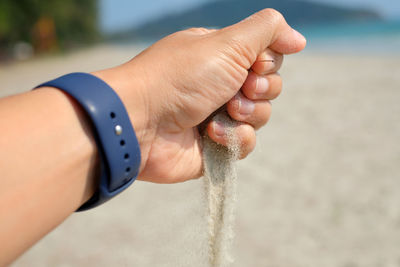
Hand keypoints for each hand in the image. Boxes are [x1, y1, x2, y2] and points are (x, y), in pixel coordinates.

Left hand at [93, 9, 305, 182]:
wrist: (141, 121)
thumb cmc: (180, 76)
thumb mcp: (227, 42)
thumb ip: (267, 31)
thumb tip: (299, 39)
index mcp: (221, 55)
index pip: (266, 57)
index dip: (267, 63)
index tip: (252, 64)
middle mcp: (220, 83)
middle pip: (268, 86)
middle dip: (259, 88)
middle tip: (238, 89)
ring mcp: (217, 114)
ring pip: (260, 116)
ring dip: (247, 114)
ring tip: (222, 112)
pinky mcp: (214, 145)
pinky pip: (246, 143)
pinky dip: (234, 137)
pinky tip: (211, 134)